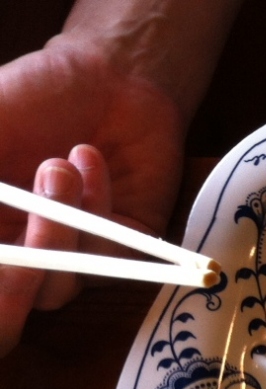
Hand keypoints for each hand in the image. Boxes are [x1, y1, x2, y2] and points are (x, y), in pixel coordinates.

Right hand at [0, 39, 184, 355]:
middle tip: (26, 229)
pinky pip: (104, 258)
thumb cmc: (33, 97)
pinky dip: (95, 207)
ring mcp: (70, 255)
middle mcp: (23, 251)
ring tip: (58, 166)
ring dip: (56, 228)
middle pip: (11, 302)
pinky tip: (88, 158)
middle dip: (18, 272)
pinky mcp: (122, 250)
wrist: (110, 76)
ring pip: (57, 287)